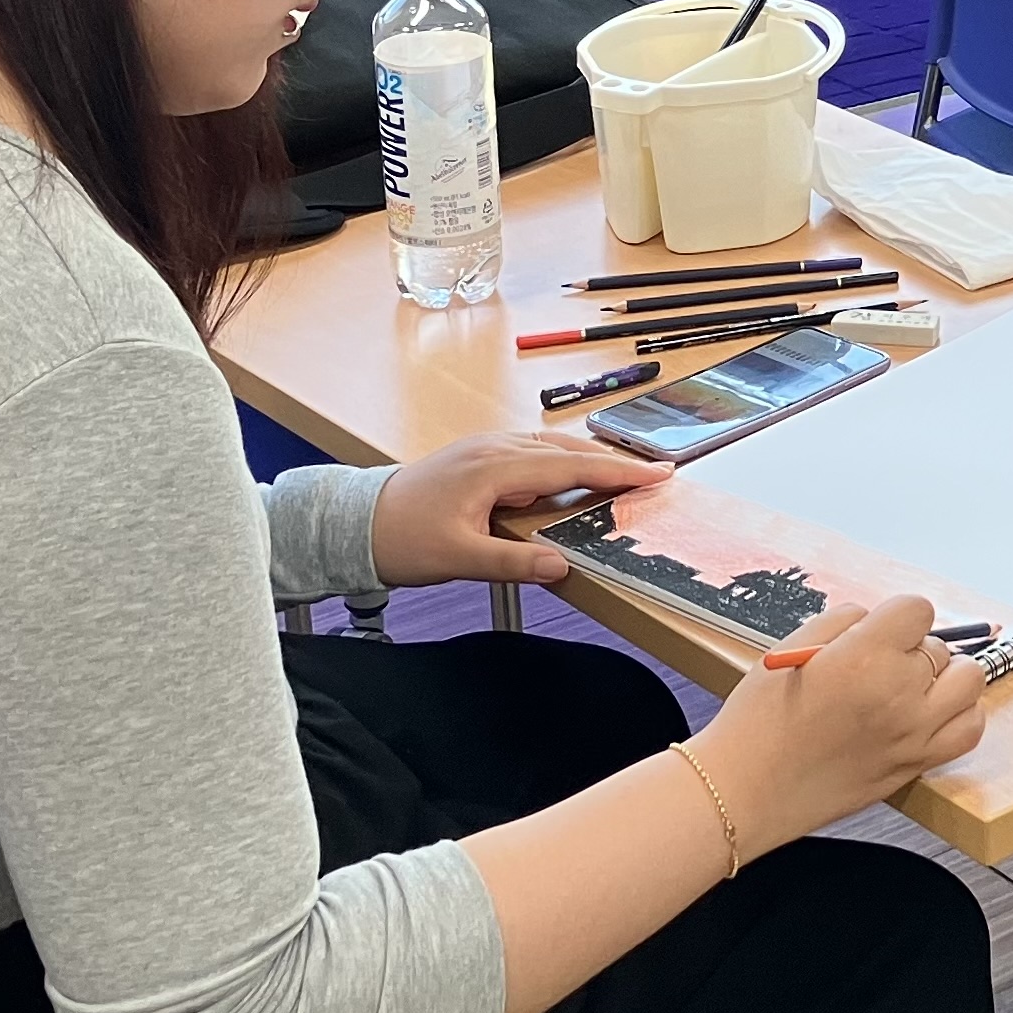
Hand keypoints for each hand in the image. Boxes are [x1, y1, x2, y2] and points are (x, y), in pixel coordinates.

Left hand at [369, 430, 672, 588]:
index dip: (618, 471)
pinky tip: (567, 478)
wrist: (355, 521)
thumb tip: (561, 565)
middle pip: (567, 449)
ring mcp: (484, 448)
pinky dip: (560, 462)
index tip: (657, 474)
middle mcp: (494, 448)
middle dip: (612, 461)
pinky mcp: (477, 457)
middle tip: (653, 475)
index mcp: (495, 467)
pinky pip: (531, 452)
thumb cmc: (401, 538)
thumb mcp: (459, 559)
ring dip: (587, 459)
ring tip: (621, 476)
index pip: (571, 466)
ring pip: (550, 447)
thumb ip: (513, 562)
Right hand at [691, 595, 989, 850]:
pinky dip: (959, 715)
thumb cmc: (758, 722)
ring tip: (912, 686)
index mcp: (865, 657)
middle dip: (912, 648)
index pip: (918, 610)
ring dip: (946, 677)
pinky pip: (969, 729)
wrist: (746, 790)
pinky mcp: (915, 765)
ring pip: (969, 683)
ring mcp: (913, 733)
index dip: (898, 616)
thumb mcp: (791, 650)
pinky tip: (929, 713)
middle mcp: (899, 694)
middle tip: (879, 664)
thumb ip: (843, 623)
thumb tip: (875, 618)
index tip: (880, 629)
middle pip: (940, 647)